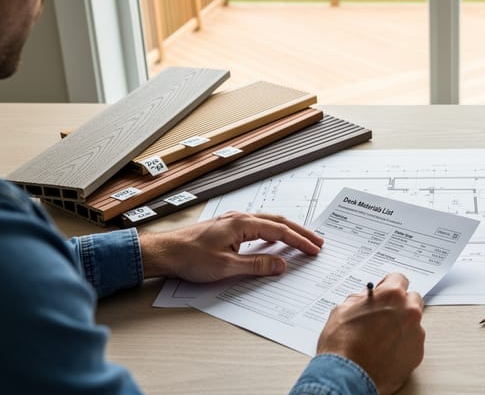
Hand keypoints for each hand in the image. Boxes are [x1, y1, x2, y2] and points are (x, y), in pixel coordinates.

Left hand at [138, 211, 323, 281]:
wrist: (165, 252)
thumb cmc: (189, 257)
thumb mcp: (226, 267)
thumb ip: (257, 265)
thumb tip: (281, 264)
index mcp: (242, 223)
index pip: (279, 231)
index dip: (299, 241)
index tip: (314, 249)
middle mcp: (240, 218)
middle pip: (278, 222)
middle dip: (300, 232)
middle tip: (317, 242)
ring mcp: (233, 221)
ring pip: (268, 222)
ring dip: (287, 231)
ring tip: (302, 240)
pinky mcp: (227, 228)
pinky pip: (258, 227)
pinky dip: (273, 232)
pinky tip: (275, 240)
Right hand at [316, 273, 425, 393]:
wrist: (347, 376)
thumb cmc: (342, 345)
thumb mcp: (342, 309)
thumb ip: (360, 299)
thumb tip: (367, 298)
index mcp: (392, 295)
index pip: (399, 279)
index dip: (388, 285)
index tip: (384, 292)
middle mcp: (409, 311)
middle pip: (411, 299)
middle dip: (399, 305)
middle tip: (383, 316)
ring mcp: (416, 333)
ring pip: (413, 322)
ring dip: (401, 326)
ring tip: (381, 339)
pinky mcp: (417, 353)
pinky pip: (413, 342)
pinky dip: (403, 345)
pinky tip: (386, 351)